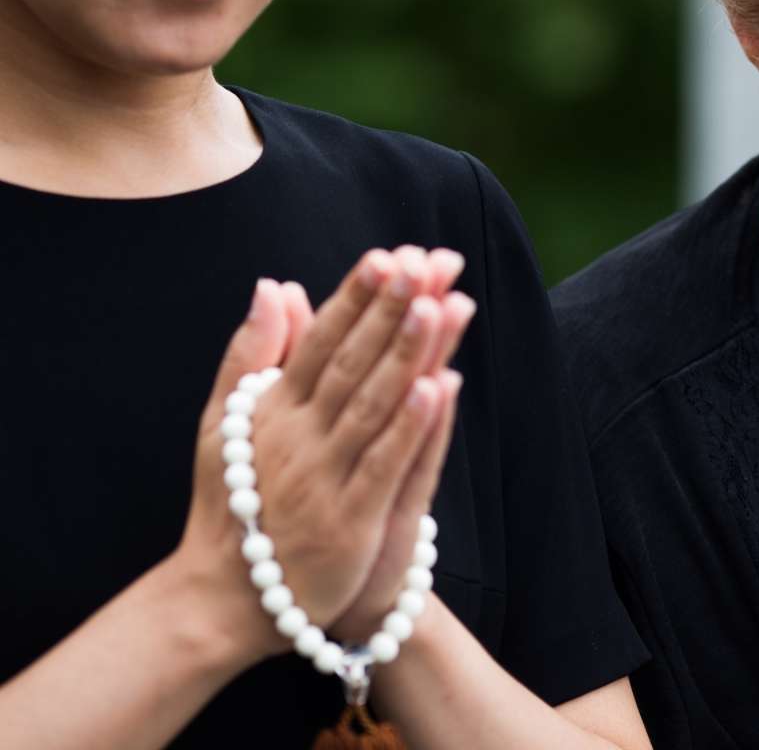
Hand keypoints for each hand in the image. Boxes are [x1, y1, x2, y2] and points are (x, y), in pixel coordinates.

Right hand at [229, 252, 453, 638]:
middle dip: (391, 309)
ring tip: (438, 304)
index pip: (321, 341)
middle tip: (428, 262)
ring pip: (373, 406)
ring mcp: (324, 479)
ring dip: (407, 353)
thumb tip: (274, 284)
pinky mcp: (349, 521)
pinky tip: (438, 386)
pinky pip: (384, 466)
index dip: (355, 297)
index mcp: (274, 410)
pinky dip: (411, 426)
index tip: (389, 255)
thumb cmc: (237, 502)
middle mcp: (298, 437)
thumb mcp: (230, 424)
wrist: (222, 601)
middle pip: (353, 363)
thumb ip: (256, 354)